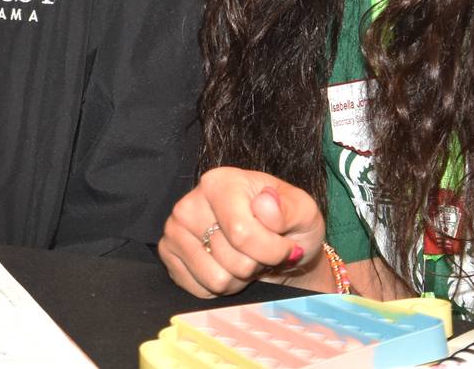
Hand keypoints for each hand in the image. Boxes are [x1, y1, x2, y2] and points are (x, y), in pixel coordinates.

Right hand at [159, 167, 325, 297]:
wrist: (275, 248)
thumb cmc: (289, 226)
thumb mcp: (305, 213)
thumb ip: (291, 209)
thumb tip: (265, 204)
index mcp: (220, 182)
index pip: (241, 233)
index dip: (272, 251)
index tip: (286, 247)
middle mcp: (189, 203)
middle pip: (232, 261)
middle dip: (256, 265)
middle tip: (261, 252)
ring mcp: (174, 230)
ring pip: (216, 279)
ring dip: (239, 279)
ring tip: (244, 259)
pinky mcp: (168, 254)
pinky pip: (200, 290)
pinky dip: (220, 288)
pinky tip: (226, 266)